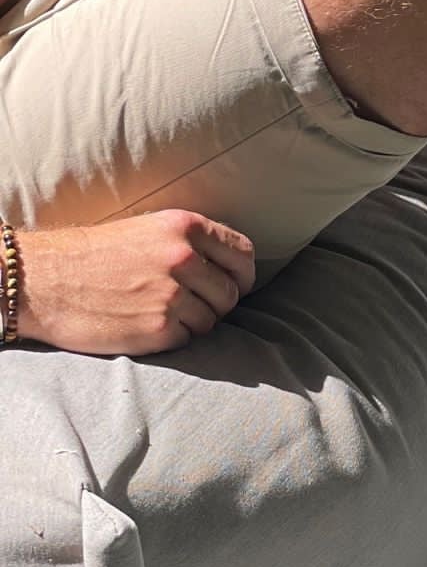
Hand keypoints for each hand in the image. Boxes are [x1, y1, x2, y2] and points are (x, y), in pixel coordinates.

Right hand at [14, 209, 256, 355]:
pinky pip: (187, 340)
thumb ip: (192, 243)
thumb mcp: (149, 230)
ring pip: (211, 321)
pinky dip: (172, 338)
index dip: (241, 275)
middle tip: (188, 305)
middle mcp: (184, 257)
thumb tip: (231, 266)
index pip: (243, 255)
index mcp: (185, 227)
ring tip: (159, 313)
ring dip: (193, 323)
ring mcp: (172, 294)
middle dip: (216, 303)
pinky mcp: (158, 328)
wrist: (43, 280)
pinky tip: (145, 325)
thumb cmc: (95, 255)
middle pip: (231, 293)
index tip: (235, 285)